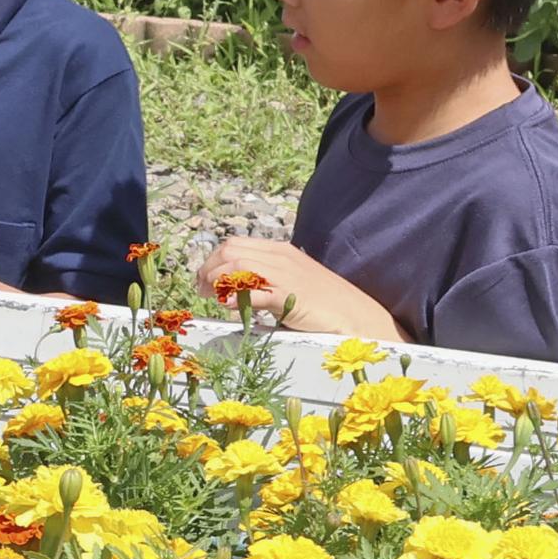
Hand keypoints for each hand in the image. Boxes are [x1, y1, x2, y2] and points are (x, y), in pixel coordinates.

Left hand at [203, 235, 401, 339]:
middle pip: (229, 250)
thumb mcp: (291, 284)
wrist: (356, 314)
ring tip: (210, 296)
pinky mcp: (291, 295)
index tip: (204, 280)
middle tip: (201, 290)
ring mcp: (286, 274)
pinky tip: (228, 306)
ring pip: (237, 264)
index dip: (212, 261)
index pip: (234, 244)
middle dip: (208, 269)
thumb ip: (264, 283)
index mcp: (280, 251)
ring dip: (216, 280)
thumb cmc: (324, 302)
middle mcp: (281, 257)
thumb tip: (232, 292)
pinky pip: (256, 291)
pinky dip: (236, 297)